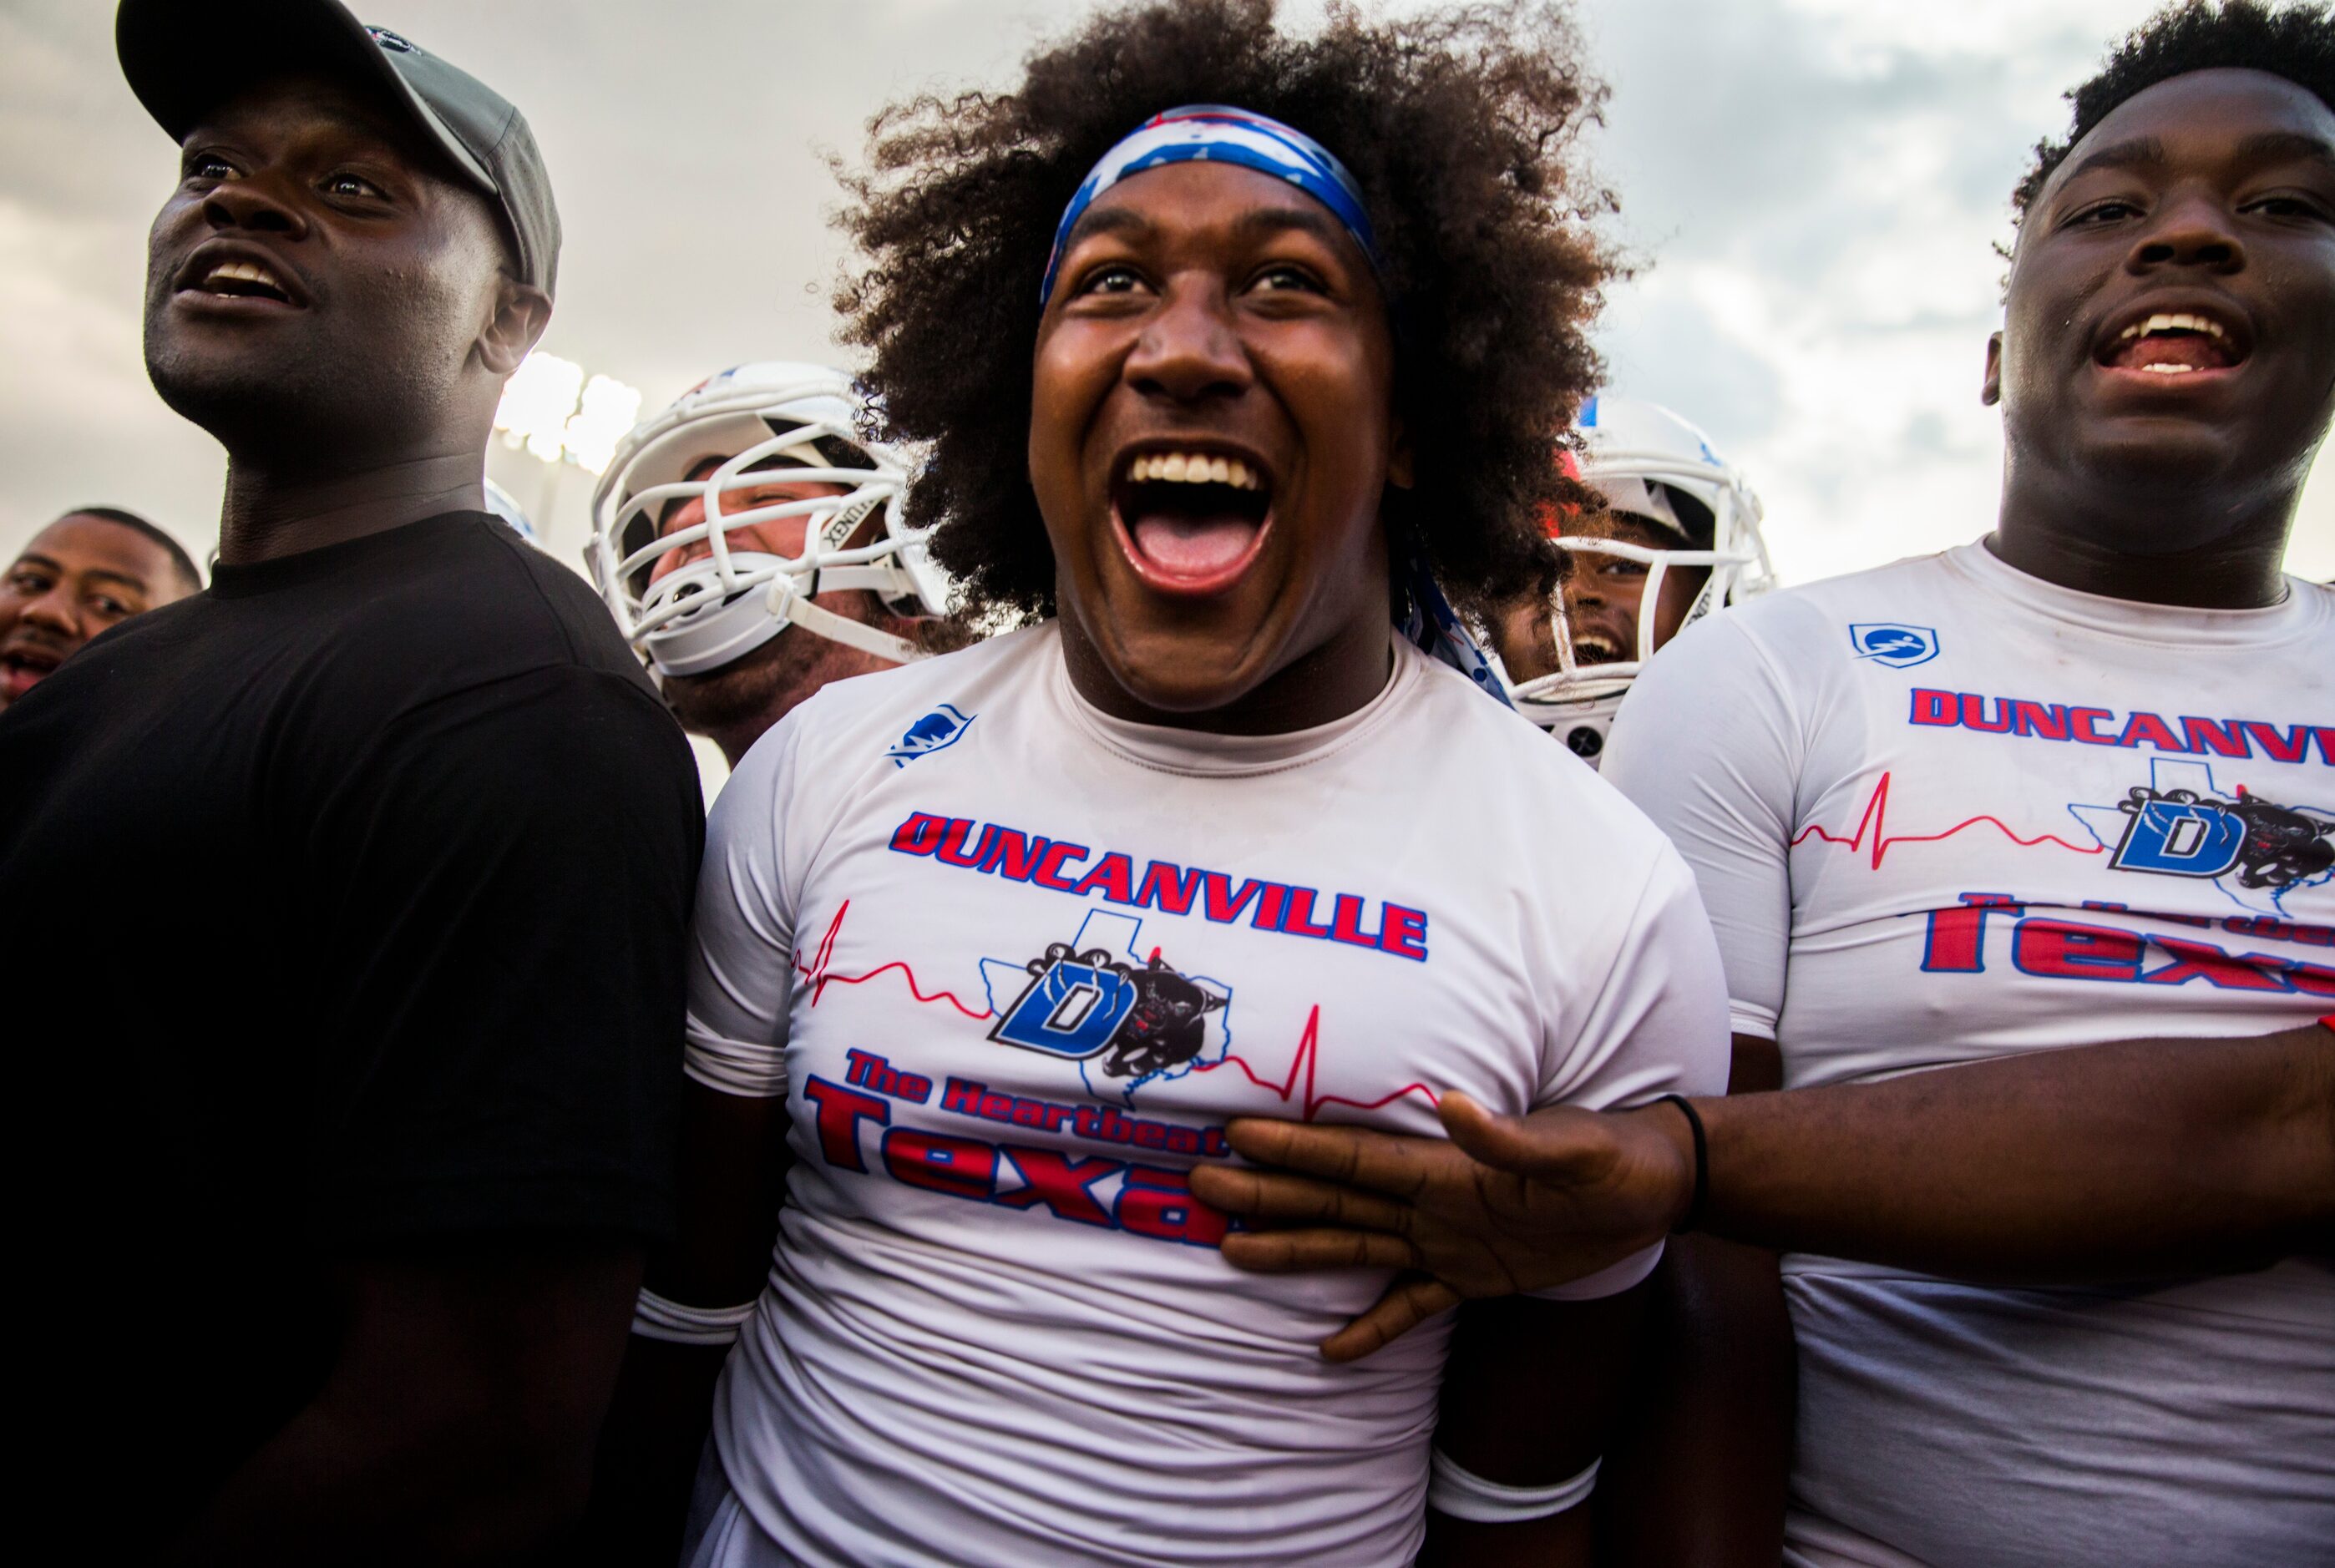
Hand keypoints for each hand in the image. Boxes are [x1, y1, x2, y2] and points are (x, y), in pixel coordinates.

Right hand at [1188, 1093, 1694, 1360]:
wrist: (1656, 1186)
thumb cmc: (1616, 1158)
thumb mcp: (1573, 1151)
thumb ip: (1510, 1138)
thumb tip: (1452, 1106)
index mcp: (1445, 1168)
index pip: (1355, 1159)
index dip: (1297, 1150)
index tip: (1238, 1136)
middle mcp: (1432, 1201)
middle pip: (1334, 1200)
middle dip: (1269, 1194)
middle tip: (1202, 1186)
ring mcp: (1446, 1239)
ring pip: (1354, 1246)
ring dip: (1296, 1248)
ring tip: (1234, 1252)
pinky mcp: (1472, 1276)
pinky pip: (1409, 1304)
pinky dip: (1371, 1326)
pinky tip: (1329, 1349)